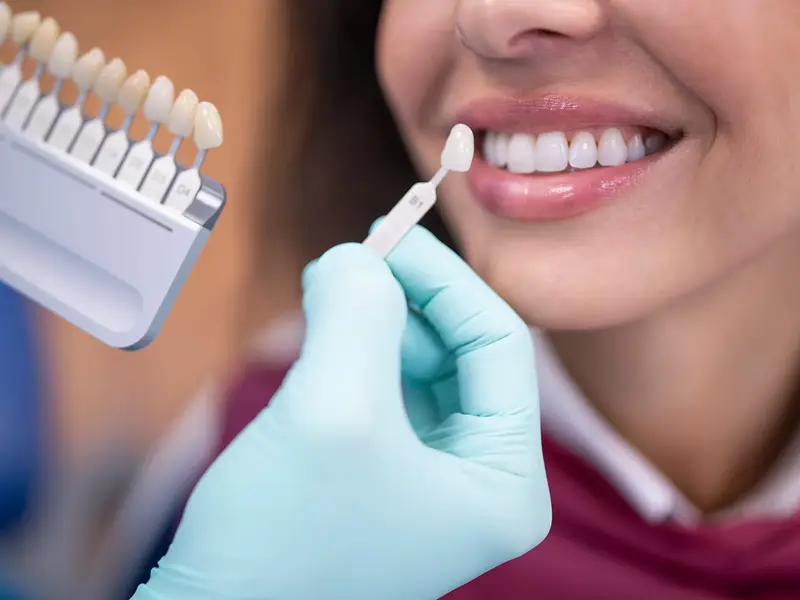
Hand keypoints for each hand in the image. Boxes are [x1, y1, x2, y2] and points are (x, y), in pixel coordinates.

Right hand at [132, 226, 550, 599]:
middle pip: (461, 351)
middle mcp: (479, 481)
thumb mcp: (334, 410)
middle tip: (352, 259)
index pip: (501, 344)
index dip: (447, 280)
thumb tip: (357, 255)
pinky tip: (322, 336)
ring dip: (377, 321)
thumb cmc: (283, 544)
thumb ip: (359, 312)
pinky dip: (354, 350)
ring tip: (328, 296)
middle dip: (409, 299)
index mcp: (505, 482)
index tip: (390, 234)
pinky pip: (383, 387)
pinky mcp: (380, 473)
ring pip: (419, 364)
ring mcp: (429, 479)